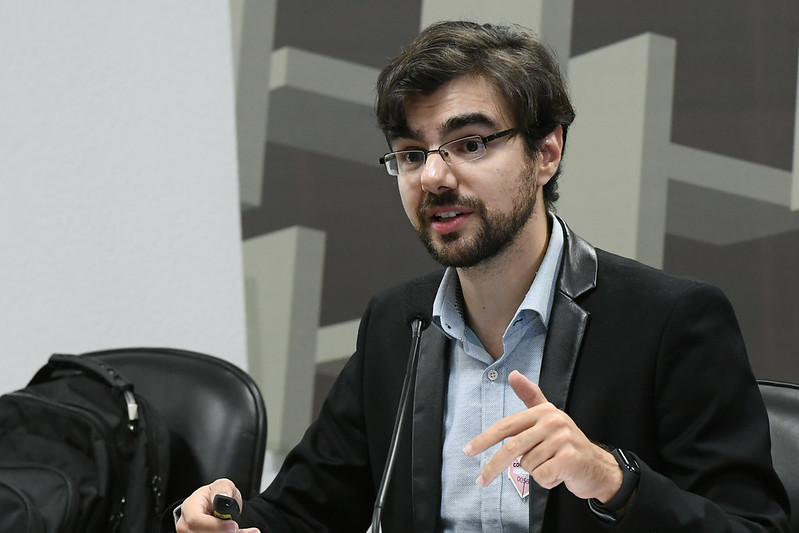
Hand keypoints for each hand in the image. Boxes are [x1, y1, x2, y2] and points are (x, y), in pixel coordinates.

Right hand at [176, 478, 259, 532]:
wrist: (218, 506)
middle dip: (224, 532)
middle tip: (240, 528)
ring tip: (248, 531)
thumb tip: (223, 496)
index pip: (195, 520)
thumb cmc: (217, 495)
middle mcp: (186, 524)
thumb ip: (223, 489)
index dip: (214, 526)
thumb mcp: (223, 485)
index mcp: (189, 507)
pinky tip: (243, 532)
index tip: (233, 525)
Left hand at [463, 370, 621, 502]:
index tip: (468, 450)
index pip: (507, 425)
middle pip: (513, 447)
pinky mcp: (570, 459)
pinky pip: (541, 476)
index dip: (485, 438)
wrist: (597, 466)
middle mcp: (553, 421)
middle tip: (480, 481)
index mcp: (543, 411)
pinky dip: (546, 481)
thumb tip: (514, 374)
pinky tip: (559, 474)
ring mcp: (563, 439)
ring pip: (528, 465)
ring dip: (535, 472)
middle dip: (493, 466)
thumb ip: (530, 396)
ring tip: (551, 465)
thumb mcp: (548, 417)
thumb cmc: (566, 443)